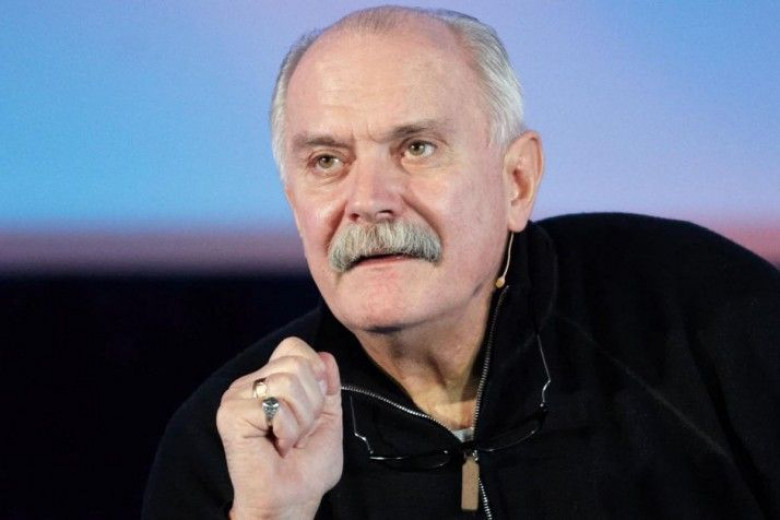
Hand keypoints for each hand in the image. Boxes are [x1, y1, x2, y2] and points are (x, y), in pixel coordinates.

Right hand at [217, 337, 342, 519]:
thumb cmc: (306, 468)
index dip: (315, 374)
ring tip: (288, 440)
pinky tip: (277, 446)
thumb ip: (329, 386)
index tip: (313, 409)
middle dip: (312, 403)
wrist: (290, 501)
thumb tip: (325, 356)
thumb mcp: (329, 418)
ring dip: (301, 419)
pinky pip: (276, 405)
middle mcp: (249, 383)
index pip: (294, 346)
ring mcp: (236, 397)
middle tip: (298, 432)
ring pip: (288, 381)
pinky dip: (288, 429)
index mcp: (269, 380)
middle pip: (297, 363)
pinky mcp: (231, 414)